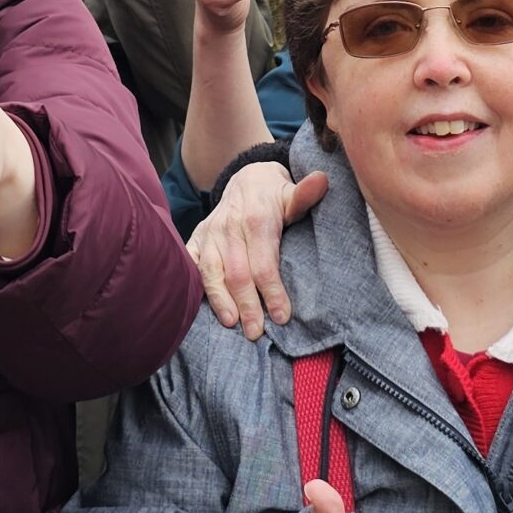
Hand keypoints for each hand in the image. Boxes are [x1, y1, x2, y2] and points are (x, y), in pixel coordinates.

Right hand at [190, 161, 326, 337]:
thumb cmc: (274, 196)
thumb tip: (323, 180)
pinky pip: (190, 263)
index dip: (273, 292)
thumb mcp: (292, 194)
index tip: (283, 317)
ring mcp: (209, 233)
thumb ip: (305, 194)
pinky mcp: (196, 238)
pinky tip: (199, 308)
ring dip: (220, 300)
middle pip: (237, 273)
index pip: (263, 263)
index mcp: (255, 220)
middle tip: (256, 332)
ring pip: (211, 272)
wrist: (247, 180)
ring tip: (232, 324)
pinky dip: (193, 285)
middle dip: (247, 305)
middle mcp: (229, 228)